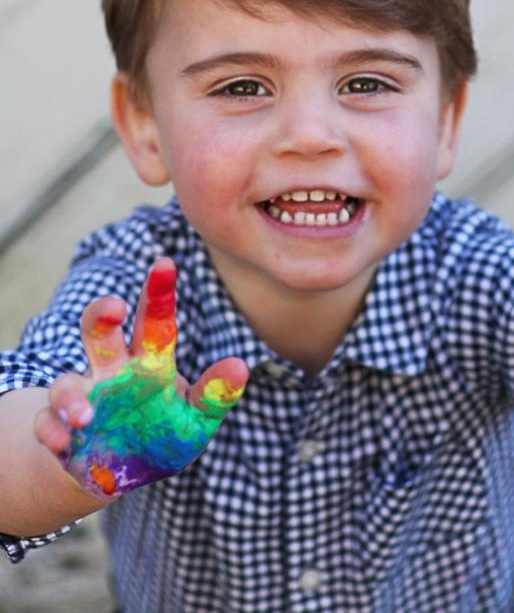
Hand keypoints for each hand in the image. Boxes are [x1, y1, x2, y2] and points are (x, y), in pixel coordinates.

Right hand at [34, 258, 247, 497]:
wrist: (125, 475)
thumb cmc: (164, 435)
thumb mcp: (196, 420)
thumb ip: (215, 394)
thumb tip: (241, 366)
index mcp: (148, 364)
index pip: (154, 323)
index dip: (158, 294)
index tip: (165, 263)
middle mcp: (112, 373)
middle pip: (100, 331)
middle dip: (102, 314)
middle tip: (116, 307)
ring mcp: (84, 399)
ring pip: (66, 382)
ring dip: (71, 396)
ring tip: (86, 416)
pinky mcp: (61, 430)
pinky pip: (47, 423)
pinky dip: (52, 430)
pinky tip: (65, 441)